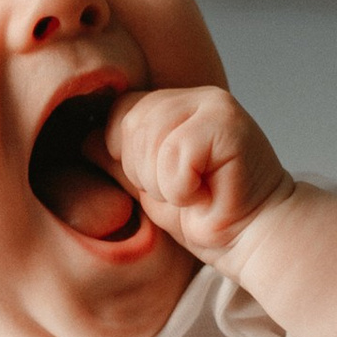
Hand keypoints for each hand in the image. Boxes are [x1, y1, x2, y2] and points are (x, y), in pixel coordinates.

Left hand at [101, 84, 295, 265]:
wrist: (255, 239)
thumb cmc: (208, 216)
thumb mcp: (149, 187)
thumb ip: (118, 161)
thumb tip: (81, 139)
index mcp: (174, 105)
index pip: (118, 113)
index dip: (126, 157)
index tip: (161, 184)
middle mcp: (194, 97)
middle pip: (129, 124)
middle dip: (144, 173)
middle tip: (182, 192)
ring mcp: (213, 105)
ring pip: (149, 139)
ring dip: (164, 183)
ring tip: (195, 193)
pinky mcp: (227, 124)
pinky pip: (175, 154)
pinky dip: (182, 187)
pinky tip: (207, 194)